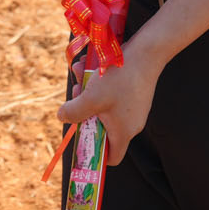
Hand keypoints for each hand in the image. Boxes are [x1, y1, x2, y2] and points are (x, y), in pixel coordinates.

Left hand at [57, 49, 165, 165]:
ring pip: (103, 106)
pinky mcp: (134, 93)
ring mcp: (134, 108)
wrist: (146, 52)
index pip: (111, 157)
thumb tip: (62, 117)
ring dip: (88, 92)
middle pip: (102, 127)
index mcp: (123, 132)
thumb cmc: (119, 79)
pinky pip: (111, 94)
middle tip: (77, 94)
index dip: (94, 153)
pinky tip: (90, 65)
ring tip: (81, 72)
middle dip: (84, 111)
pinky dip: (99, 82)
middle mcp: (131, 124)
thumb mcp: (90, 98)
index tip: (80, 138)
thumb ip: (74, 112)